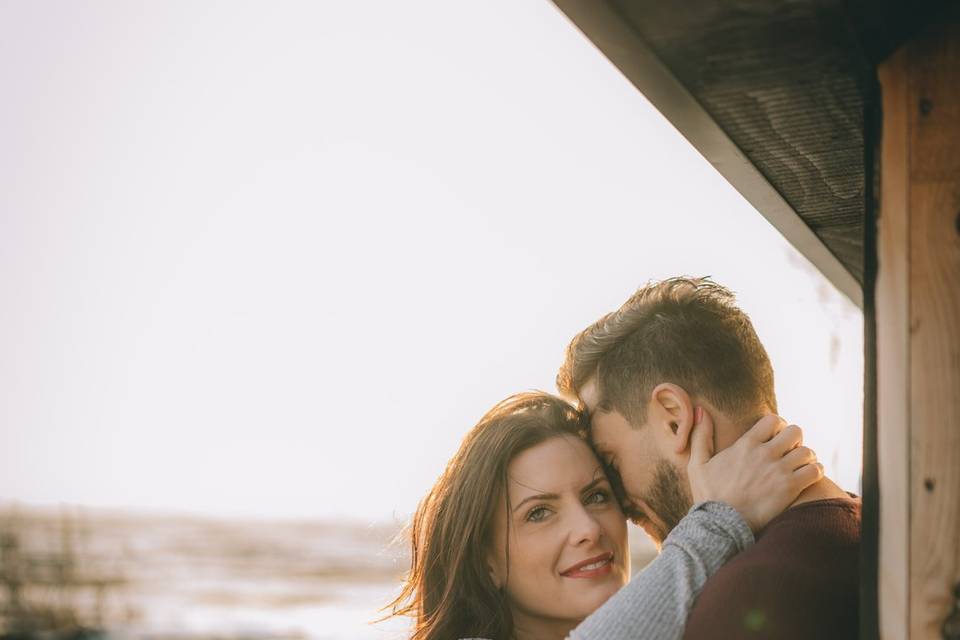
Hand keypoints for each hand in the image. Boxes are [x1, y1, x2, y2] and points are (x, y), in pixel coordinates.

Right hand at [687, 409, 822, 532]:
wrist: (720, 525)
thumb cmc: (708, 495)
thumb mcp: (697, 463)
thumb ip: (701, 435)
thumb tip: (700, 410)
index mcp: (745, 444)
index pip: (773, 420)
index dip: (777, 426)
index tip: (774, 437)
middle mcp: (765, 454)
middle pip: (795, 432)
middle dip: (794, 440)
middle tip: (788, 451)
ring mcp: (779, 471)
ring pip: (807, 451)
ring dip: (805, 457)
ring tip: (798, 466)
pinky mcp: (790, 489)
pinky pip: (816, 471)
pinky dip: (815, 472)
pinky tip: (806, 477)